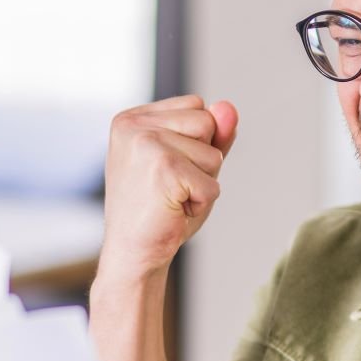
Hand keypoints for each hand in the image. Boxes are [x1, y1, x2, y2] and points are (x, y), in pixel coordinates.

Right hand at [98, 96, 238, 281]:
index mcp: (132, 118)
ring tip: (171, 198)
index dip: (195, 142)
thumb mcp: (187, 163)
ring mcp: (147, 144)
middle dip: (202, 160)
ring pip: (214, 154)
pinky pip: (213, 184)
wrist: (131, 254)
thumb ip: (211, 134)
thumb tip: (229, 108)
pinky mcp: (165, 169)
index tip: (165, 170)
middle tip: (170, 187)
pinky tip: (173, 211)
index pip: (196, 106)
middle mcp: (134, 126)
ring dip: (203, 182)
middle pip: (207, 122)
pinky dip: (201, 204)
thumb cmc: (157, 210)